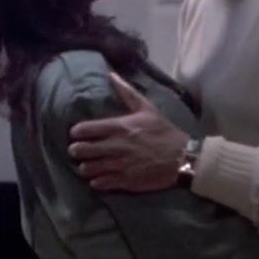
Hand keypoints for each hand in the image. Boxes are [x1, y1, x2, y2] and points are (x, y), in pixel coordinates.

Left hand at [68, 73, 189, 192]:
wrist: (183, 157)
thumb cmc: (164, 131)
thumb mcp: (147, 108)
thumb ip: (127, 92)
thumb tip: (111, 75)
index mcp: (119, 127)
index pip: (86, 129)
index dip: (76, 132)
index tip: (75, 134)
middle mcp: (116, 146)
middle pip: (82, 150)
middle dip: (76, 150)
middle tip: (76, 150)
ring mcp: (119, 165)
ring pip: (88, 169)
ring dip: (84, 167)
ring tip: (86, 165)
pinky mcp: (125, 181)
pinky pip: (100, 183)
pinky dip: (96, 181)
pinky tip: (97, 178)